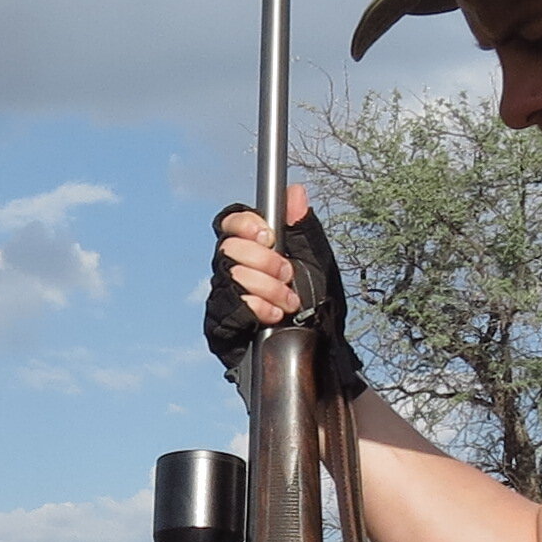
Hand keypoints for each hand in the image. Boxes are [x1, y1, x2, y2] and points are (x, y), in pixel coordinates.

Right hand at [205, 186, 366, 397]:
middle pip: (228, 248)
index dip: (245, 224)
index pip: (229, 221)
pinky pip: (229, 307)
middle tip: (288, 275)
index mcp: (251, 248)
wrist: (321, 350)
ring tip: (289, 303)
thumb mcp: (317, 260)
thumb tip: (296, 192)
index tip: (270, 237)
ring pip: (231, 278)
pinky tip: (274, 315)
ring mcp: (223, 297)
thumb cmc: (318, 305)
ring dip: (267, 288)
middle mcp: (231, 269)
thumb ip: (303, 226)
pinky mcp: (220, 324)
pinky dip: (257, 308)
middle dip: (265, 262)